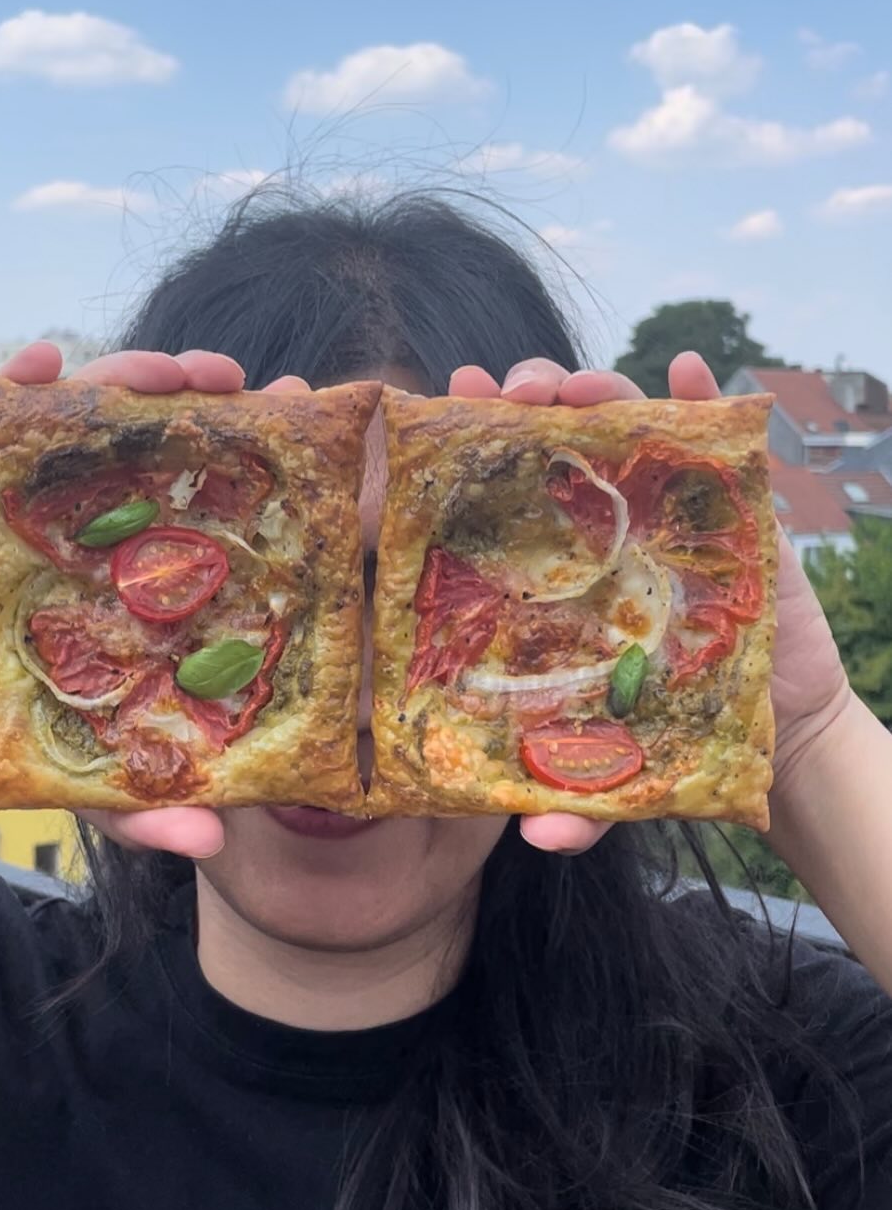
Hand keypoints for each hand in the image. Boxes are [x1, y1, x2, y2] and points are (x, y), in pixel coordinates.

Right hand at [0, 343, 296, 861]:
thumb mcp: (71, 767)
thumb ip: (135, 803)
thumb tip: (211, 845)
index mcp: (141, 571)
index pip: (212, 504)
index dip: (262, 467)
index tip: (312, 437)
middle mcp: (97, 516)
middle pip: (164, 439)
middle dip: (211, 401)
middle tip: (244, 385)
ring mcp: (31, 486)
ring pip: (91, 409)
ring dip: (133, 374)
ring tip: (168, 371)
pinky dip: (21, 376)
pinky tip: (44, 364)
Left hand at [448, 351, 848, 855]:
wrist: (771, 731)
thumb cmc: (670, 733)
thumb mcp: (615, 769)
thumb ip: (580, 802)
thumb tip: (542, 840)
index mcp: (550, 569)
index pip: (497, 491)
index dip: (465, 444)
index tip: (438, 409)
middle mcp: (597, 525)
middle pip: (550, 438)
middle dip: (524, 397)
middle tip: (507, 391)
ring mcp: (663, 504)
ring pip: (621, 422)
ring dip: (595, 387)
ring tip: (577, 386)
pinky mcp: (731, 500)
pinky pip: (716, 429)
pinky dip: (702, 391)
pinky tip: (688, 369)